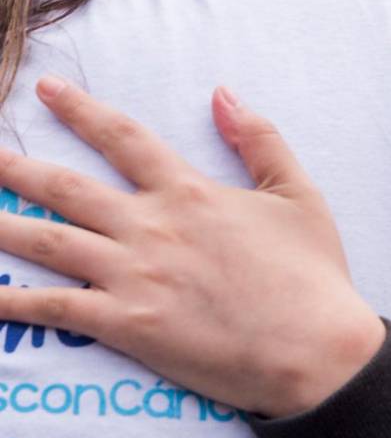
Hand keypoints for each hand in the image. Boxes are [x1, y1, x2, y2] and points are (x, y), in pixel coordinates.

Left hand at [0, 76, 384, 417]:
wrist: (312, 346)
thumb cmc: (310, 269)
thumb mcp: (296, 191)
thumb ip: (259, 138)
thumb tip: (223, 93)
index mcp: (189, 191)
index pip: (123, 137)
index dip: (80, 110)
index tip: (47, 90)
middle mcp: (150, 226)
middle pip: (66, 188)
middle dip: (16, 167)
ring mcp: (131, 276)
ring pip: (46, 242)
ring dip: (1, 224)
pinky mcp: (124, 325)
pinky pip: (53, 309)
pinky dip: (11, 301)